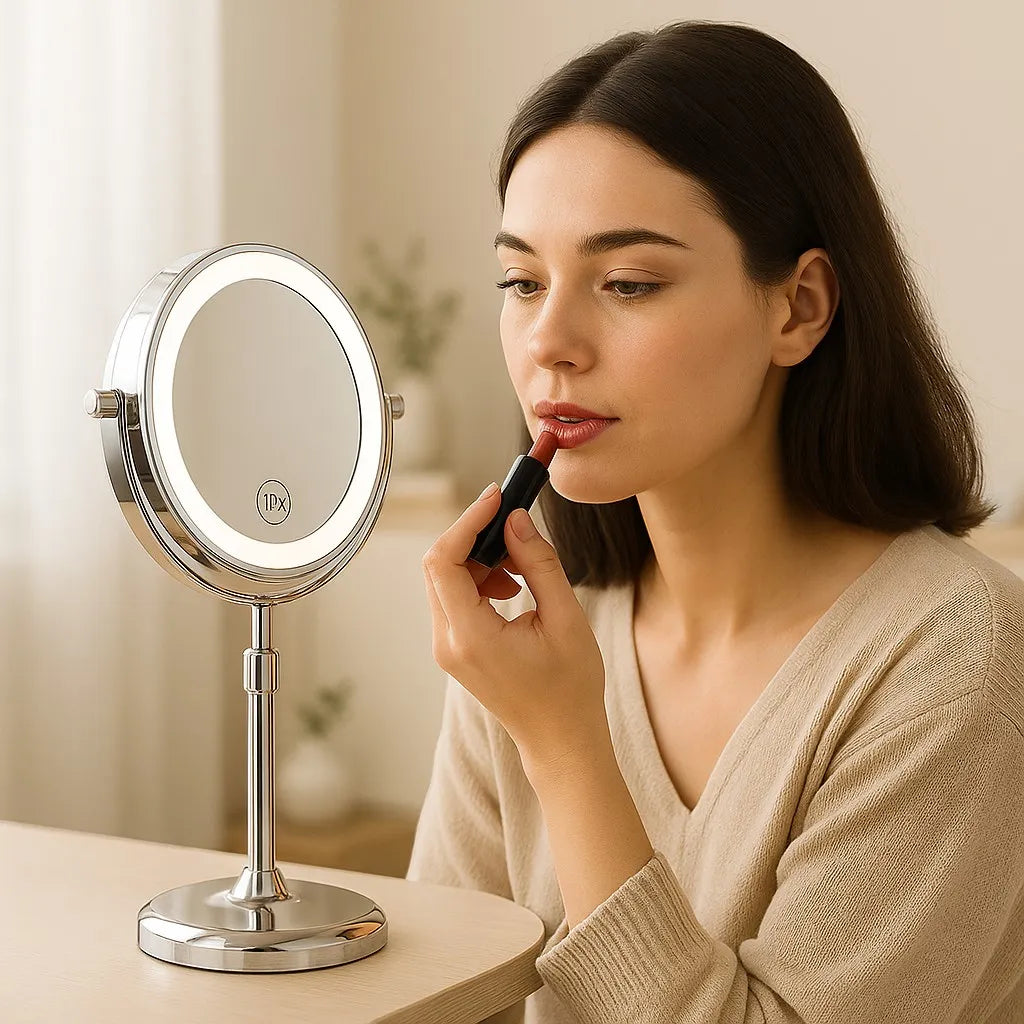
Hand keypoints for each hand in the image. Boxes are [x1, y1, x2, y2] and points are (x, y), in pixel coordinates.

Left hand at [421, 482, 608, 767]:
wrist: (560, 738)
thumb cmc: (570, 688)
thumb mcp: (566, 618)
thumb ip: (539, 563)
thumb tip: (517, 519)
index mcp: (470, 636)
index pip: (443, 560)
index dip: (467, 521)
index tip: (497, 497)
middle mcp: (447, 642)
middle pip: (439, 565)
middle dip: (475, 536)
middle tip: (516, 526)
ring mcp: (447, 647)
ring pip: (445, 579)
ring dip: (480, 559)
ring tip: (523, 568)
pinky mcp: (455, 648)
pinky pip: (454, 597)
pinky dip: (479, 579)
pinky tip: (514, 587)